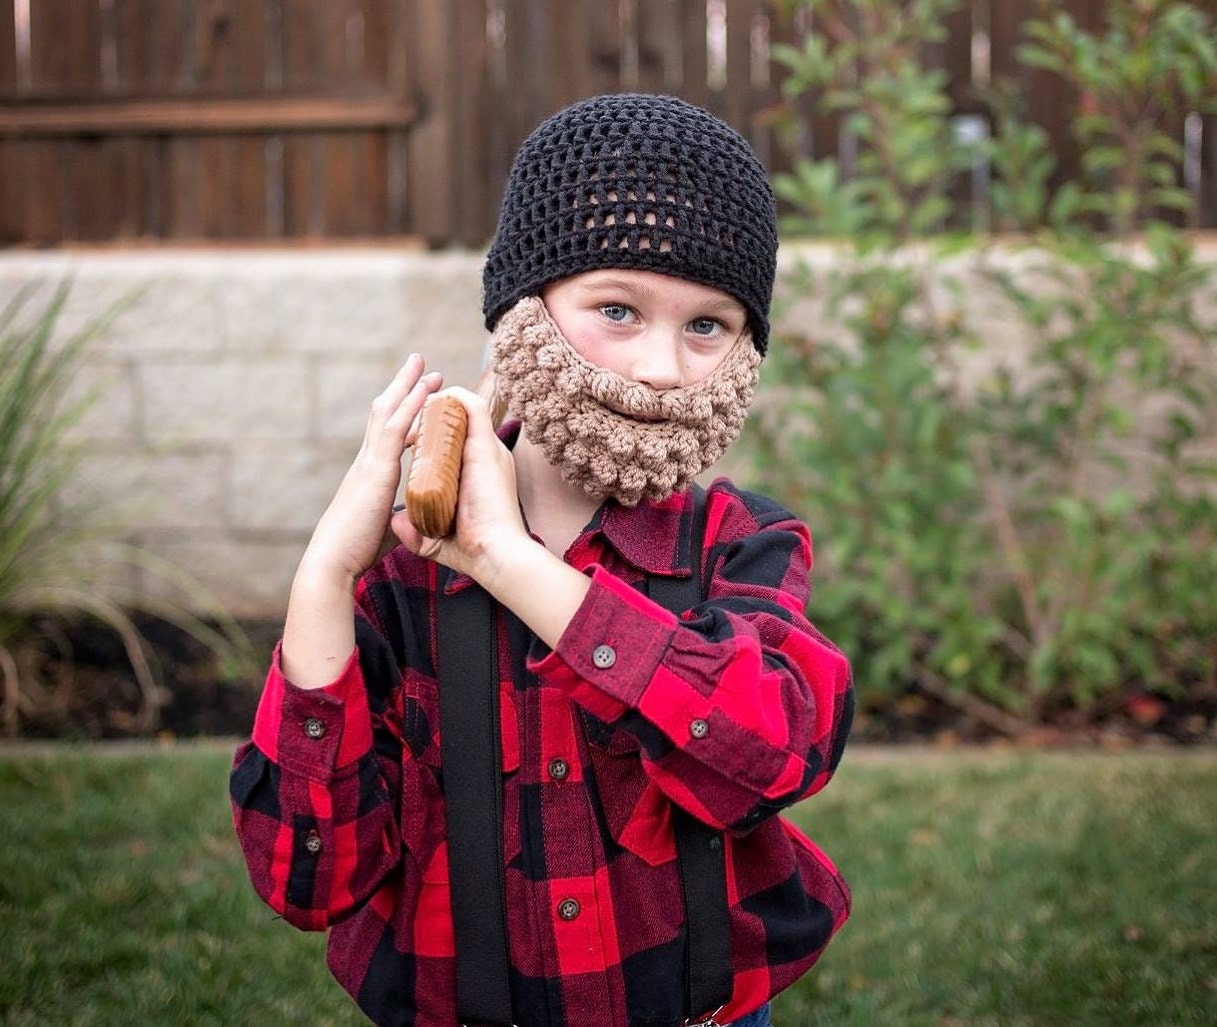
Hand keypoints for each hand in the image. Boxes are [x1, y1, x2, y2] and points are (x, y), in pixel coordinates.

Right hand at [298, 354, 442, 590]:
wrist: (334, 562)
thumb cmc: (357, 551)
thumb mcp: (385, 527)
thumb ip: (399, 517)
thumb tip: (411, 520)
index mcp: (369, 473)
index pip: (385, 432)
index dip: (401, 410)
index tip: (418, 393)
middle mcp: (366, 461)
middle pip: (383, 411)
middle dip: (402, 386)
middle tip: (420, 364)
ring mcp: (368, 463)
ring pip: (387, 412)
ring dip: (407, 386)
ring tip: (425, 366)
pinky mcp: (375, 471)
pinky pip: (394, 429)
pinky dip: (410, 406)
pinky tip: (426, 390)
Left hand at [391, 386, 530, 582]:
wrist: (496, 556)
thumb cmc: (472, 553)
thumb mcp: (435, 538)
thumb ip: (415, 529)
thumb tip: (397, 519)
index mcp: (477, 472)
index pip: (457, 439)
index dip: (432, 431)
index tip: (409, 441)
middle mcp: (486, 455)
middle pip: (459, 417)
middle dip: (430, 412)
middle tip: (407, 425)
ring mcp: (488, 448)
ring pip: (462, 406)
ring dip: (436, 404)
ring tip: (412, 416)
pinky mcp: (486, 445)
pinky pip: (470, 406)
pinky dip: (449, 399)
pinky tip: (425, 408)